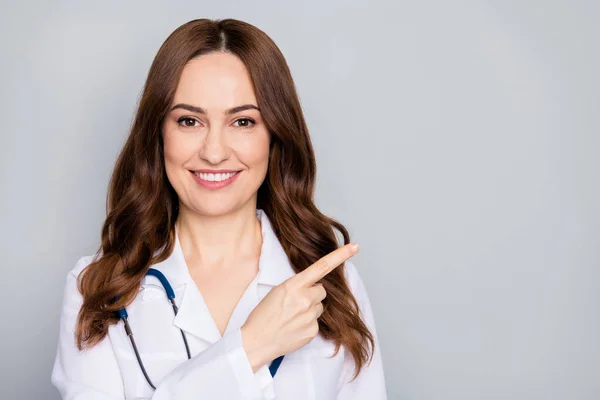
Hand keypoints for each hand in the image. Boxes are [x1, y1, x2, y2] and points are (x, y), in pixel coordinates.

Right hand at [241, 243, 358, 371]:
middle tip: (295, 303)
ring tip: (292, 317)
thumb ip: (297, 286)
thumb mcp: (277, 291)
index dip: (340, 256)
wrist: (256, 341)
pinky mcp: (312, 330)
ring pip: (319, 307)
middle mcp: (304, 299)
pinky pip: (316, 322)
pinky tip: (294, 327)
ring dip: (310, 310)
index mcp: (293, 285)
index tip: (355, 247)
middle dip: (312, 295)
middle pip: (321, 291)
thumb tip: (313, 287)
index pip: (321, 267)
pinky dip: (307, 324)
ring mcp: (310, 316)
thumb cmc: (263, 315)